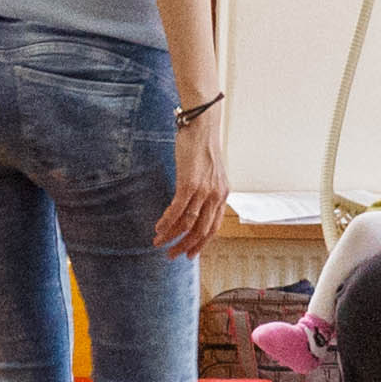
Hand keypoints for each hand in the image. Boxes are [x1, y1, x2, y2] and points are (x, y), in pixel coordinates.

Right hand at [156, 107, 227, 259]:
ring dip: (171, 236)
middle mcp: (216, 196)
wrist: (202, 126)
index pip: (213, 228)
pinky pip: (177, 210)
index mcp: (222, 195)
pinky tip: (158, 228)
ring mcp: (203, 191)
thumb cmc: (202, 146)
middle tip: (171, 255)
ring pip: (187, 223)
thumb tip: (193, 203)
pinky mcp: (189, 184)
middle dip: (184, 246)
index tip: (189, 254)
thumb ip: (205, 190)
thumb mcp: (209, 173)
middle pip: (200, 231)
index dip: (200, 244)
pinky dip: (166, 222)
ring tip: (158, 242)